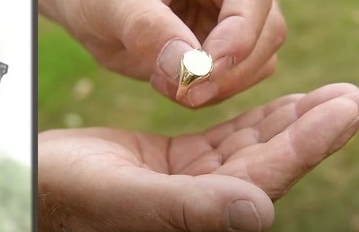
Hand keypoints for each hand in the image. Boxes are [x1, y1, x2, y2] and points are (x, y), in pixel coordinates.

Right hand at [36, 83, 358, 231]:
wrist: (29, 184)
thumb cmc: (66, 192)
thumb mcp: (125, 196)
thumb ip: (191, 207)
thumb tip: (259, 211)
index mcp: (196, 209)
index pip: (268, 173)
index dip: (312, 141)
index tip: (352, 107)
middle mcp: (200, 198)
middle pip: (272, 159)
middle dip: (319, 127)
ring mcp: (187, 179)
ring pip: (253, 146)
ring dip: (294, 121)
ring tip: (337, 97)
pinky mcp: (171, 161)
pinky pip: (224, 137)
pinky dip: (254, 119)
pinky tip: (279, 106)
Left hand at [38, 0, 286, 106]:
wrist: (90, 12)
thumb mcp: (115, 7)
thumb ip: (149, 30)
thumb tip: (189, 67)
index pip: (254, 4)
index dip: (237, 40)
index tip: (201, 74)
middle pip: (268, 36)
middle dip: (229, 72)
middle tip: (185, 95)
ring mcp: (234, 25)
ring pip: (258, 63)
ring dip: (217, 87)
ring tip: (162, 82)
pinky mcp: (221, 55)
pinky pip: (233, 82)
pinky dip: (205, 94)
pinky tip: (165, 84)